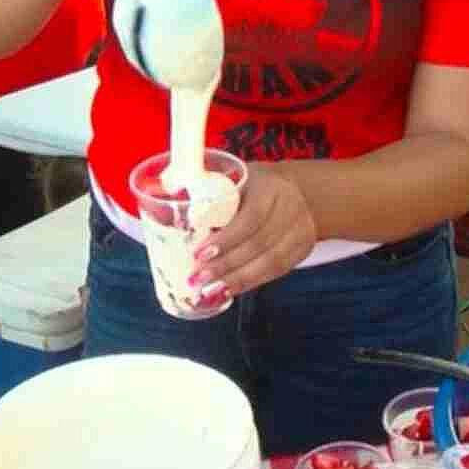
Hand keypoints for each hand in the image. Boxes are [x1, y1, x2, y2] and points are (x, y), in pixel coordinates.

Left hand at [191, 164, 319, 298]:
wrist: (297, 190)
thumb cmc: (252, 185)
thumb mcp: (234, 177)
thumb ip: (208, 189)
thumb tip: (166, 205)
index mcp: (270, 186)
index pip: (250, 218)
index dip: (225, 239)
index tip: (198, 253)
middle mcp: (290, 208)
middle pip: (258, 244)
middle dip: (225, 265)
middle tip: (196, 278)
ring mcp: (301, 230)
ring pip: (269, 262)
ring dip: (236, 280)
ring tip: (208, 291)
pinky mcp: (302, 249)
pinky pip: (276, 271)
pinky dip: (250, 283)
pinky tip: (228, 291)